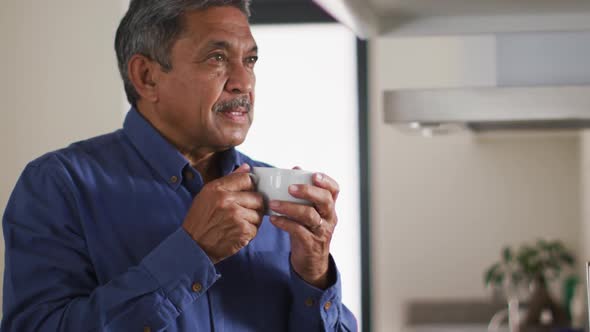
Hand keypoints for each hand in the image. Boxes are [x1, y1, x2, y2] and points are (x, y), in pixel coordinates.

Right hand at [182, 163, 263, 263]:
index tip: (247, 193)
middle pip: (257, 197)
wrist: (193, 245)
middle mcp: (227, 201)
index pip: (246, 179)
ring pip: (258, 214)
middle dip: (253, 205)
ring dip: (252, 219)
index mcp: (217, 189)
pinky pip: (256, 228)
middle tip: (244, 211)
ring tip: (238, 223)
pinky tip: (237, 232)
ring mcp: (236, 216)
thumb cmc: (200, 220)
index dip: (249, 186)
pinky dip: (249, 232)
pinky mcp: (242, 231)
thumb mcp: (207, 195)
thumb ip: (229, 180)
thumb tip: (246, 167)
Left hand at [269, 169, 338, 288]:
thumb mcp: (309, 212)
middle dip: (308, 191)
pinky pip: (298, 231)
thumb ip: (305, 193)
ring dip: (290, 207)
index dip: (326, 181)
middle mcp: (329, 218)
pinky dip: (284, 223)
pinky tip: (273, 219)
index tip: (314, 175)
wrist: (311, 263)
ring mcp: (321, 231)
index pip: (334, 190)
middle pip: (325, 200)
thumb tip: (296, 169)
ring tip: (273, 203)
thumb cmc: (307, 231)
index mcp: (329, 207)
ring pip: (310, 216)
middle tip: (290, 188)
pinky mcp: (311, 244)